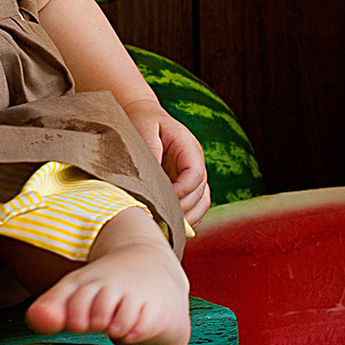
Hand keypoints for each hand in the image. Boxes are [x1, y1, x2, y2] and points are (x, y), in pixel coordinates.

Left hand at [127, 103, 209, 226]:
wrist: (143, 115)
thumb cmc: (142, 120)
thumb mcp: (143, 128)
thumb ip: (150, 148)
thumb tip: (154, 173)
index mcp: (188, 147)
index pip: (195, 174)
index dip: (182, 191)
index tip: (162, 200)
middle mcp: (196, 162)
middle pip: (200, 193)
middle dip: (183, 209)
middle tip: (161, 220)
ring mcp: (193, 175)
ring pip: (201, 203)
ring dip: (188, 218)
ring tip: (168, 229)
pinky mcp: (187, 185)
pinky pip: (194, 206)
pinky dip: (186, 217)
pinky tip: (170, 226)